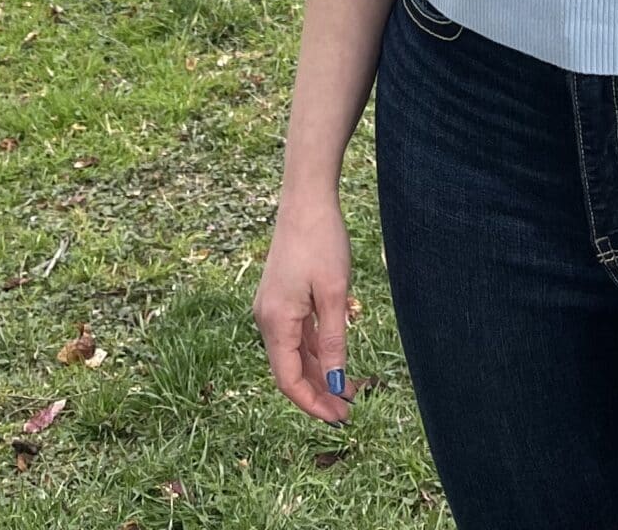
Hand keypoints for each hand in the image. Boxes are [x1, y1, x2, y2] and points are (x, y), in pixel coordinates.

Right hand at [250, 192, 355, 424]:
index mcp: (275, 321)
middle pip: (290, 370)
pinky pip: (296, 335)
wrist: (306, 199)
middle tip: (350, 411)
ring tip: (349, 391)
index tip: (339, 418)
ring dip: (319, 374)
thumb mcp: (334, 294)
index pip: (288, 379)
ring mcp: (271, 308)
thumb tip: (337, 385)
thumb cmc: (321, 241)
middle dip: (319, 393)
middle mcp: (266, 318)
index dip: (312, 404)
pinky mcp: (280, 298)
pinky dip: (315, 352)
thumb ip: (334, 342)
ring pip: (294, 354)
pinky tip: (335, 361)